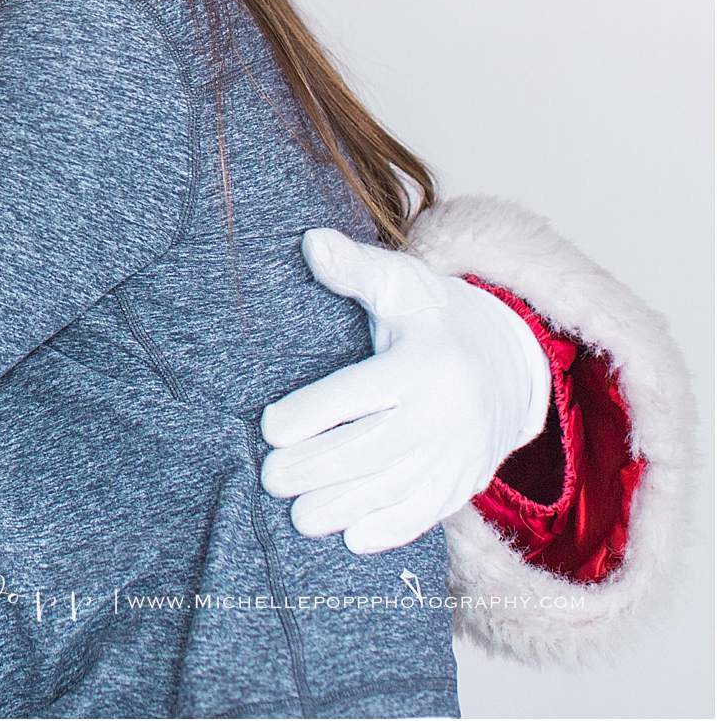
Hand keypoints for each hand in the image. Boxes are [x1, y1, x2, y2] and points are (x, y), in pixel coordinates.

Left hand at [259, 229, 553, 553]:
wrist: (508, 361)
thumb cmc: (431, 317)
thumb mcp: (399, 282)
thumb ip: (353, 268)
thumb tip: (311, 242)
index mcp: (425, 363)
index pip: (360, 394)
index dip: (311, 414)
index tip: (269, 427)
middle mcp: (446, 413)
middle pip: (371, 450)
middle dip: (315, 470)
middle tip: (270, 477)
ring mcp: (458, 454)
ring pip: (395, 491)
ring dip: (343, 509)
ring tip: (297, 515)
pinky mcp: (463, 484)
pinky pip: (426, 516)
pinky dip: (387, 530)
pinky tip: (348, 536)